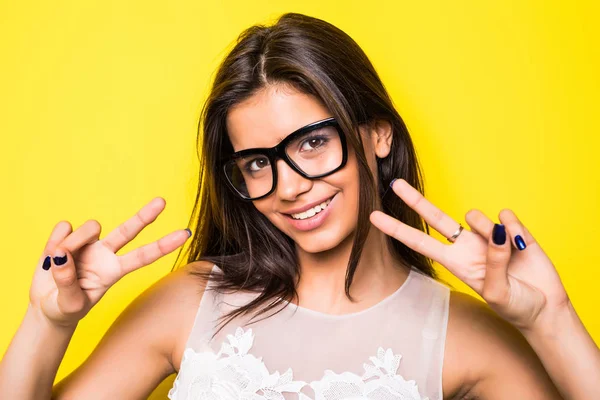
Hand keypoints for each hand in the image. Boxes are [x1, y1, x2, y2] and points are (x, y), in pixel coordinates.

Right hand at [29, 197, 190, 327]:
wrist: (46, 306)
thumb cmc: (65, 308)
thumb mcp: (69, 304)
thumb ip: (67, 283)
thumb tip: (63, 256)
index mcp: (114, 271)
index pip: (144, 256)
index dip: (164, 246)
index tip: (186, 234)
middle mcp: (105, 253)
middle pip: (129, 230)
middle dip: (145, 215)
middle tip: (163, 201)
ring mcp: (87, 243)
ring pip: (90, 227)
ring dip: (73, 242)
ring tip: (59, 261)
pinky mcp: (67, 236)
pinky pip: (64, 228)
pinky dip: (53, 242)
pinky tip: (51, 256)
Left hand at [370, 179, 568, 331]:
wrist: (545, 307)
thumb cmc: (515, 305)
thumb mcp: (497, 292)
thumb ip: (492, 263)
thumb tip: (493, 230)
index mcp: (455, 262)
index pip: (419, 242)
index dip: (397, 229)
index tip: (373, 218)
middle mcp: (466, 245)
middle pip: (435, 217)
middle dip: (415, 200)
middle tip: (396, 183)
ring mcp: (487, 235)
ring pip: (477, 217)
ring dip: (488, 231)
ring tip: (509, 253)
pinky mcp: (512, 229)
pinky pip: (506, 217)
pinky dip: (514, 230)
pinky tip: (523, 245)